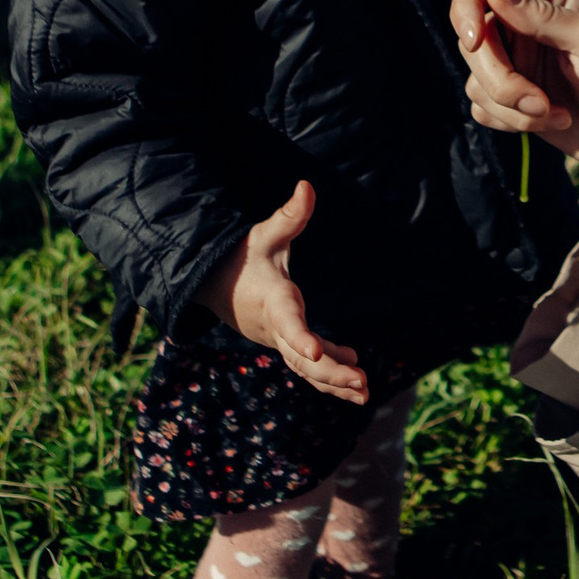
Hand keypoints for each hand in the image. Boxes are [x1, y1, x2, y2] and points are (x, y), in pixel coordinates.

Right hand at [198, 181, 368, 403]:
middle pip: (301, 356)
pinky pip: (307, 365)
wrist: (214, 285)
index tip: (316, 351)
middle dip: (331, 372)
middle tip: (361, 383)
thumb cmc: (242, 257)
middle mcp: (274, 327)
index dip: (300, 336)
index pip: (286, 321)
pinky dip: (330, 373)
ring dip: (334, 381)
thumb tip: (307, 186)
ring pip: (306, 368)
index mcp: (271, 300)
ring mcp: (278, 340)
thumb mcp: (264, 235)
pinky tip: (356, 375)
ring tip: (364, 392)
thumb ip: (289, 216)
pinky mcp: (285, 344)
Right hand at [450, 0, 578, 205]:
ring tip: (555, 113)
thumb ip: (545, 15)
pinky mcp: (507, 94)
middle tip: (538, 101)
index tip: (474, 40)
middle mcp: (521, 19)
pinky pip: (482, 106)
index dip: (465, 5)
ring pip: (475, 78)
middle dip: (499, 78)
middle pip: (471, 38)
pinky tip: (552, 120)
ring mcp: (512, 57)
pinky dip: (513, 121)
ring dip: (513, 106)